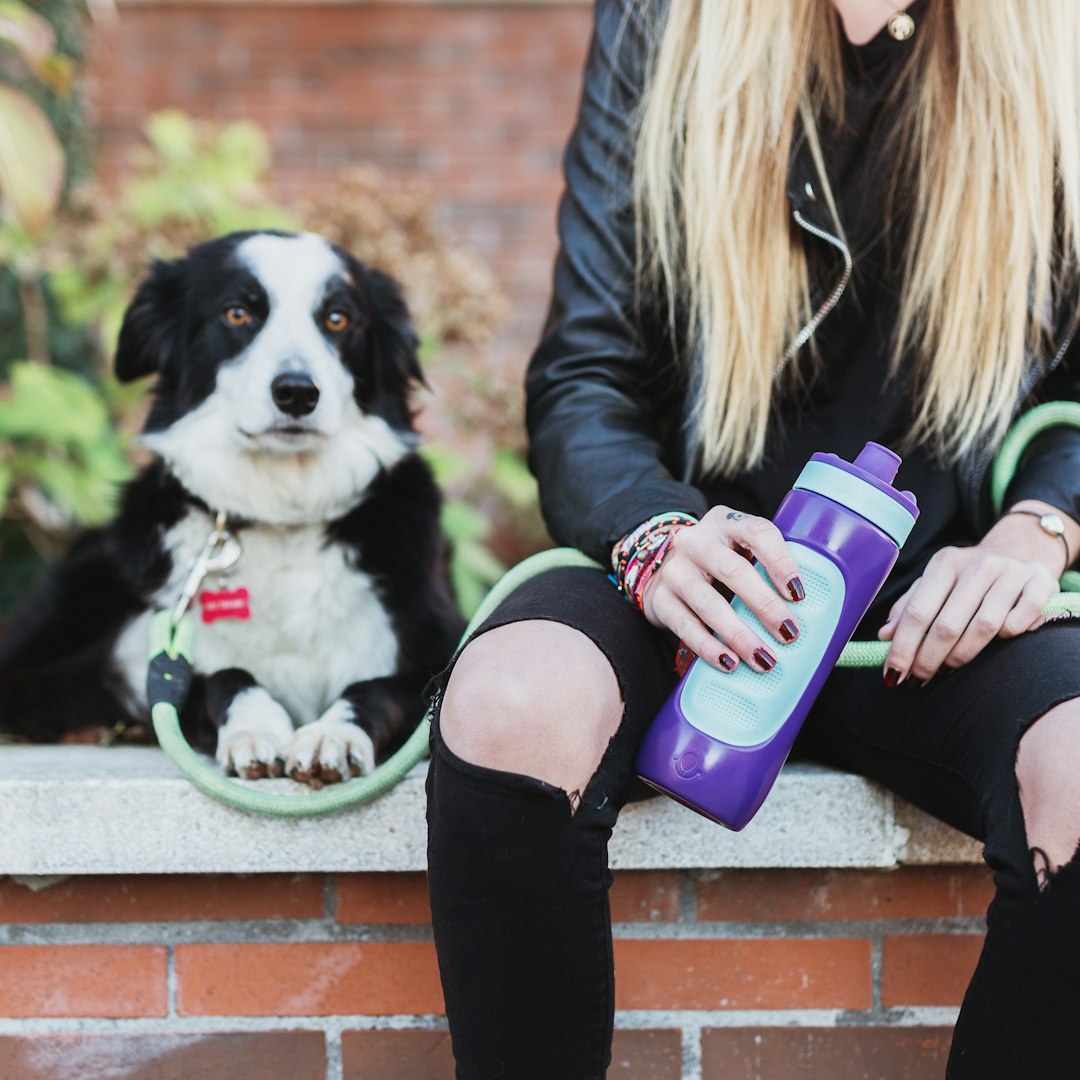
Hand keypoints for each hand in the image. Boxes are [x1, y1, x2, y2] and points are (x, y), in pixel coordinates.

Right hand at [640, 506, 804, 671]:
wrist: (662, 572)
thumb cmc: (716, 565)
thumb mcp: (738, 551)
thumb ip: (767, 567)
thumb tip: (812, 611)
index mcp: (724, 523)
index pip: (757, 533)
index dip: (781, 561)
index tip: (799, 593)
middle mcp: (696, 542)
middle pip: (732, 570)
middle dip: (764, 605)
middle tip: (789, 633)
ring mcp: (674, 571)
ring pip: (708, 603)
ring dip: (739, 634)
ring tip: (763, 659)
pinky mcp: (659, 599)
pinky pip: (685, 626)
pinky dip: (709, 647)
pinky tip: (728, 662)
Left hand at [879, 508, 1069, 683]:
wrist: (1020, 551)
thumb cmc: (966, 577)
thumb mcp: (934, 583)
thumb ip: (908, 607)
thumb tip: (885, 635)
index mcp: (945, 563)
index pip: (917, 611)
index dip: (903, 646)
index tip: (893, 674)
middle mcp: (978, 564)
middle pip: (948, 624)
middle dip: (928, 660)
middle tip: (918, 680)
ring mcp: (1011, 572)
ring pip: (984, 627)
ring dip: (962, 656)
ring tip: (947, 669)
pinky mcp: (1041, 584)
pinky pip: (1020, 621)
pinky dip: (1008, 637)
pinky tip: (996, 643)